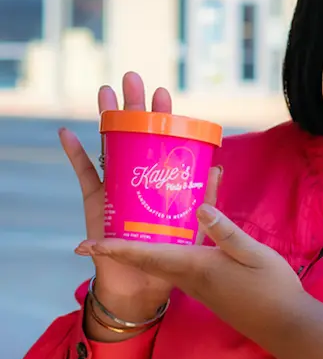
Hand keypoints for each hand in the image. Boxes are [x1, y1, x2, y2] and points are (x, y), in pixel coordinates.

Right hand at [62, 71, 221, 321]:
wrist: (146, 281)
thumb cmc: (174, 252)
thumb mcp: (197, 223)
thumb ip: (208, 198)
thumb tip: (218, 167)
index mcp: (162, 178)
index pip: (162, 140)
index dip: (163, 117)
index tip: (165, 94)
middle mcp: (138, 176)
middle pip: (135, 133)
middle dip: (134, 105)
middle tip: (133, 77)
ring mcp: (116, 185)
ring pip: (109, 144)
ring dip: (106, 118)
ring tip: (105, 91)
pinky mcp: (98, 201)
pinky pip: (85, 174)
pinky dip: (76, 154)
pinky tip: (68, 133)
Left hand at [76, 205, 304, 343]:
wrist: (285, 325)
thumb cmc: (272, 288)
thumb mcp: (255, 254)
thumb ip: (227, 233)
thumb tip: (200, 209)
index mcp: (197, 266)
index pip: (149, 256)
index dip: (117, 249)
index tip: (87, 244)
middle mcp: (191, 278)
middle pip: (148, 261)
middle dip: (121, 249)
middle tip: (98, 236)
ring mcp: (199, 288)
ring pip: (161, 265)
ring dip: (141, 252)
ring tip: (129, 232)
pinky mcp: (208, 291)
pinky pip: (177, 269)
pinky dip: (164, 255)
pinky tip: (172, 243)